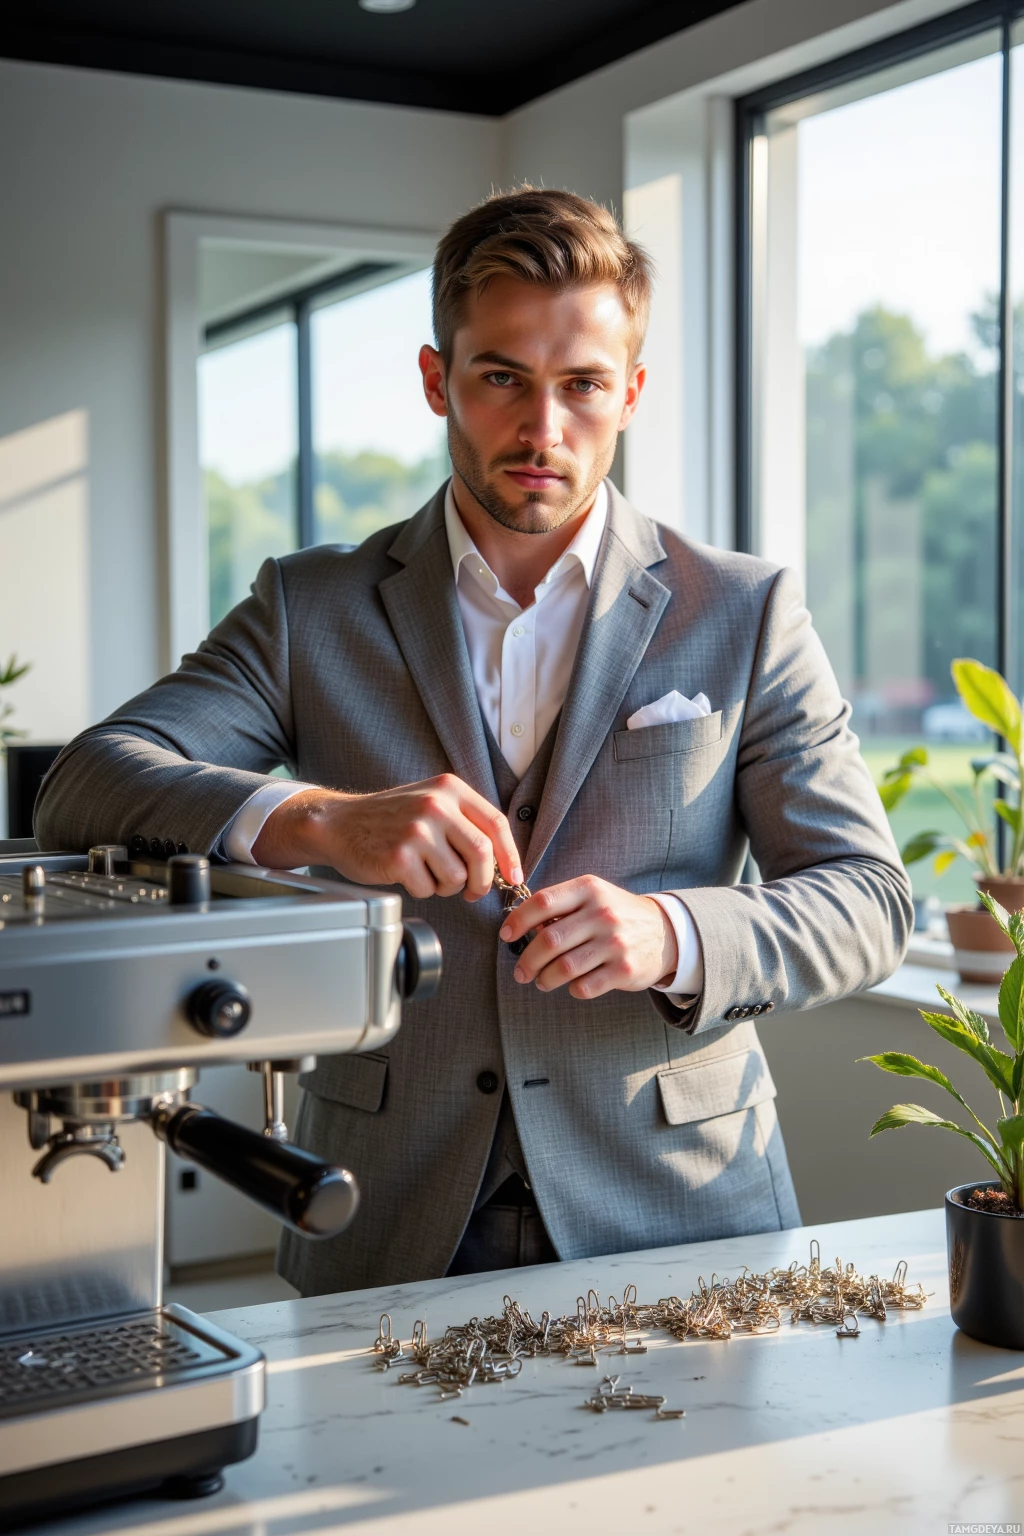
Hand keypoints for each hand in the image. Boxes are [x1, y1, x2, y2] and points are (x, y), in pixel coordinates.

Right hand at [252, 773, 521, 900]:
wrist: (339, 823)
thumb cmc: (388, 818)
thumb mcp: (430, 801)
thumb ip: (464, 821)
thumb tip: (501, 860)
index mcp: (449, 789)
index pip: (496, 823)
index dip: (510, 855)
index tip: (513, 875)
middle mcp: (435, 805)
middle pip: (482, 854)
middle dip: (483, 881)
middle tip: (473, 891)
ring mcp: (417, 830)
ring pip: (457, 876)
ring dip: (447, 886)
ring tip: (427, 873)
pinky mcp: (399, 856)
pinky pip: (429, 888)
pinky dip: (422, 890)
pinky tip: (406, 874)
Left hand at [498, 875, 677, 999]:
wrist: (665, 931)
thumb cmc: (616, 914)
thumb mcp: (592, 897)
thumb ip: (560, 906)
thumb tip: (521, 925)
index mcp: (589, 889)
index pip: (542, 902)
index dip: (518, 920)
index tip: (506, 935)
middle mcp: (602, 913)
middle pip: (548, 940)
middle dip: (527, 960)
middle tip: (521, 972)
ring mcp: (615, 943)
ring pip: (563, 967)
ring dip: (545, 979)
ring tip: (541, 981)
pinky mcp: (625, 970)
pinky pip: (584, 987)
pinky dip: (572, 989)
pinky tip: (573, 985)